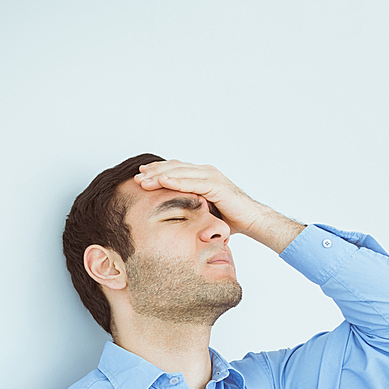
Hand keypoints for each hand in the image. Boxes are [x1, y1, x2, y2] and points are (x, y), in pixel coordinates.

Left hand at [134, 159, 271, 236]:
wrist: (252, 220)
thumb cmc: (231, 218)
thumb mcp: (204, 211)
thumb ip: (191, 208)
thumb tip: (174, 218)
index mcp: (203, 176)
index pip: (175, 170)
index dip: (158, 172)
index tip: (141, 176)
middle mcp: (206, 172)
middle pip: (174, 168)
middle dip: (154, 172)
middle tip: (136, 178)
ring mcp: (211, 176)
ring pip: (180, 172)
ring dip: (160, 176)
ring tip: (143, 180)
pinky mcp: (216, 185)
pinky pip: (192, 182)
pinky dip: (176, 181)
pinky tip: (162, 181)